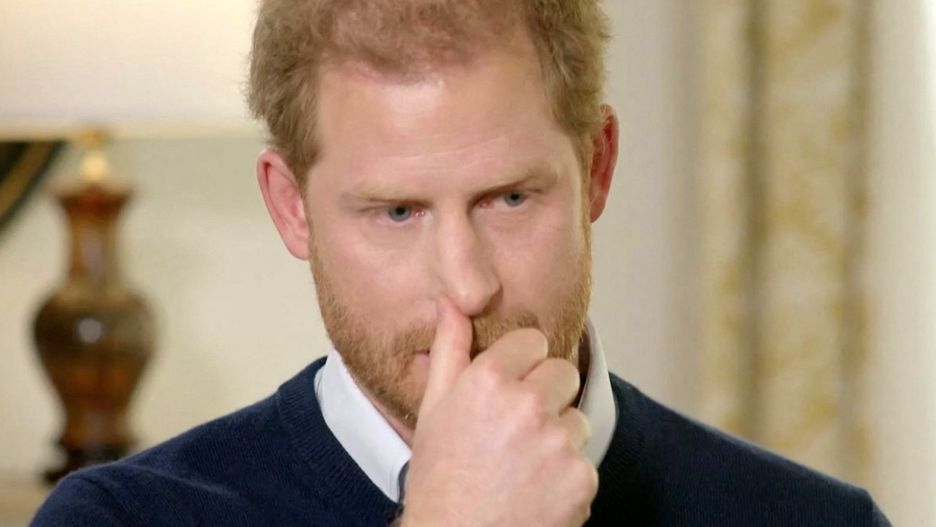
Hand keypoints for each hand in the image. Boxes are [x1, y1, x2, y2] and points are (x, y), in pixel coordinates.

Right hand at [400, 298, 596, 526]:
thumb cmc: (440, 478)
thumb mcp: (435, 408)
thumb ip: (450, 349)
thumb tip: (453, 302)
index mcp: (488, 381)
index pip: (533, 341)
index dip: (522, 364)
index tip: (510, 388)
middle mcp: (527, 404)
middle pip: (563, 373)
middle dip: (546, 395)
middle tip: (517, 430)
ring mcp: (559, 442)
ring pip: (576, 419)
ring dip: (558, 438)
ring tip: (523, 466)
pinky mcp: (582, 477)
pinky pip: (584, 460)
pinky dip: (566, 476)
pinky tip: (536, 490)